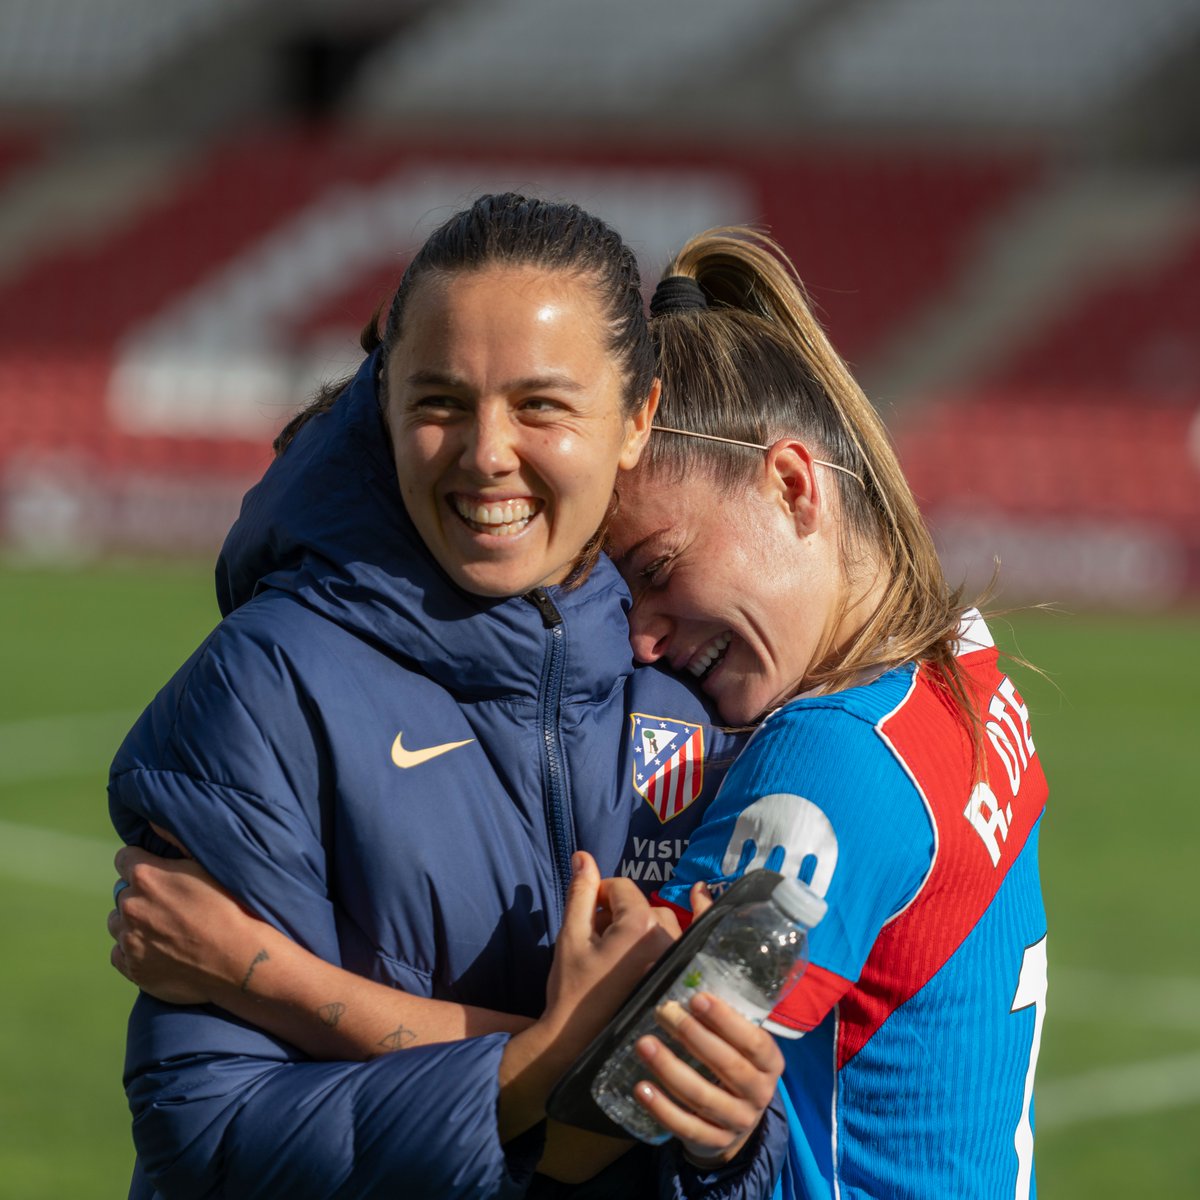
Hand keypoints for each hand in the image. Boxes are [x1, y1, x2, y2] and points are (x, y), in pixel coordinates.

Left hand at [108, 829, 261, 1005]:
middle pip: (122, 892)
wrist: (239, 960)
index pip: (124, 858)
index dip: (142, 863)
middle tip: (171, 904)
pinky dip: (134, 951)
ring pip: (118, 923)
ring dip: (134, 922)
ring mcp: (129, 939)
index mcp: (146, 876)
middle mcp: (130, 906)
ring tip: (165, 928)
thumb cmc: (232, 907)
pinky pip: (119, 954)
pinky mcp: (132, 968)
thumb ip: (176, 839)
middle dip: (140, 894)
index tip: (159, 872)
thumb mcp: (209, 863)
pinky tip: (160, 950)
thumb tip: (153, 820)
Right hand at [541, 851, 680, 1058]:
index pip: (621, 888)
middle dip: (618, 912)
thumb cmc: (572, 987)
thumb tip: (583, 855)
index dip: (598, 895)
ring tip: (613, 951)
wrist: (577, 1040)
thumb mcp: (571, 935)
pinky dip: (679, 931)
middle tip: (596, 936)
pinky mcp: (678, 978)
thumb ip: (579, 892)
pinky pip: (682, 942)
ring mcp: (677, 960)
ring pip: (660, 923)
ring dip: (639, 927)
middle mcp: (667, 939)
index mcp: (640, 925)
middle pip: (642, 904)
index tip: (584, 916)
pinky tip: (687, 909)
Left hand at [628, 879, 782, 1166]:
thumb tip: (700, 890)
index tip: (696, 996)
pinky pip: (685, 1128)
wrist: (726, 1118)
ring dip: (671, 1070)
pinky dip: (661, 1108)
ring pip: (703, 1098)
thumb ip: (711, 951)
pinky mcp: (710, 1141)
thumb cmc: (725, 1048)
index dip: (726, 1019)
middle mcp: (758, 1090)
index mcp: (767, 1056)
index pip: (752, 1038)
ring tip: (642, 1043)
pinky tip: (638, 1088)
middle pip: (728, 1067)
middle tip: (661, 1012)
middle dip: (693, 1039)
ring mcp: (735, 1119)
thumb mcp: (725, 1007)